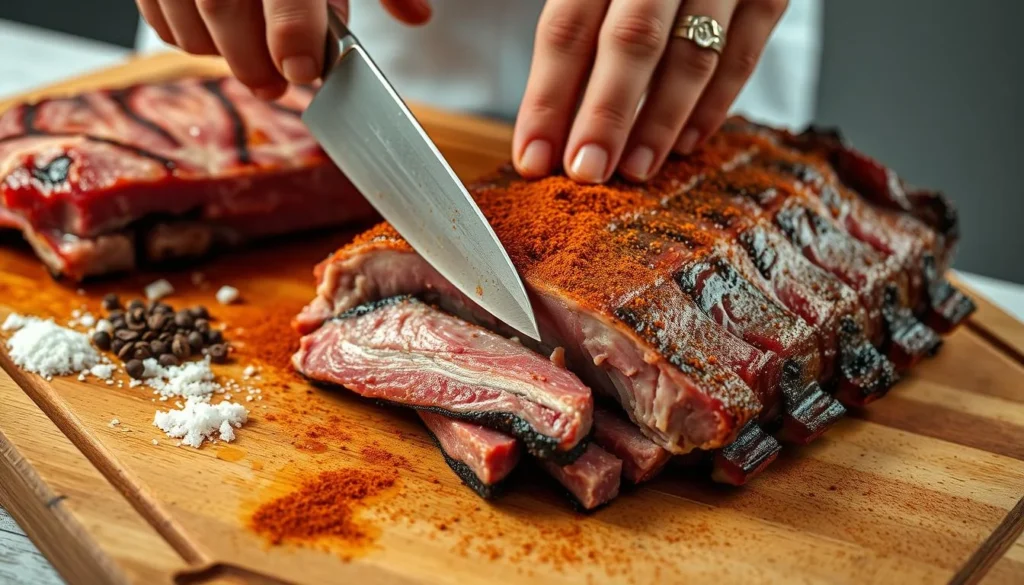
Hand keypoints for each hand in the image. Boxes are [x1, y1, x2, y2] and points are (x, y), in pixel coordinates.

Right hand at [136, 0, 431, 99]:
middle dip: (253, 61)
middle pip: (221, 5)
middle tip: (279, 85)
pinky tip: (219, 33)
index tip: (305, 70)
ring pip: (186, 17)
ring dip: (221, 51)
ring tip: (254, 57)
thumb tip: (416, 15)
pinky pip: (158, 16)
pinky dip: (188, 35)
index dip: (291, 34)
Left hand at [513, 0, 787, 182]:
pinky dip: (714, 104)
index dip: (547, 99)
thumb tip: (548, 113)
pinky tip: (683, 143)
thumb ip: (573, 20)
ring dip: (660, 121)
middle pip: (631, 41)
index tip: (534, 157)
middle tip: (585, 171)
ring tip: (633, 169)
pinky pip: (744, 53)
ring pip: (693, 54)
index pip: (567, 28)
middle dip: (605, 116)